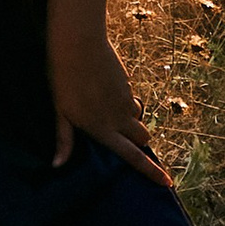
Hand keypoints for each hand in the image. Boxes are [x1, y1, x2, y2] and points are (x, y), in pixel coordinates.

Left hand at [49, 26, 171, 186]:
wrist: (79, 42)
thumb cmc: (64, 78)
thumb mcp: (61, 111)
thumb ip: (64, 139)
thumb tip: (56, 165)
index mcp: (103, 129)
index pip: (133, 156)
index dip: (152, 172)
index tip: (168, 183)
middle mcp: (120, 118)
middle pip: (143, 138)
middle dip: (140, 142)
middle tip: (126, 140)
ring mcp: (126, 99)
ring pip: (138, 117)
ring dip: (131, 122)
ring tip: (108, 113)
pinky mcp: (127, 83)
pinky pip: (131, 99)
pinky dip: (124, 103)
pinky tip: (105, 92)